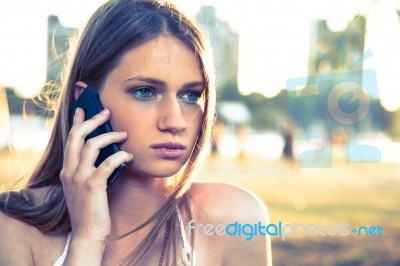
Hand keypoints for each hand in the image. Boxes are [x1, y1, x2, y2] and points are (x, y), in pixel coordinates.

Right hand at [60, 107, 132, 242]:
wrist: (89, 233)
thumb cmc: (91, 209)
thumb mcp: (85, 186)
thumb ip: (90, 169)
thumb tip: (109, 151)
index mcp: (67, 170)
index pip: (70, 139)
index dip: (77, 122)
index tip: (83, 108)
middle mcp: (69, 171)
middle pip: (77, 136)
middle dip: (92, 120)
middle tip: (106, 112)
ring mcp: (79, 178)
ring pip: (92, 145)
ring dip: (110, 136)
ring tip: (124, 134)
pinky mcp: (93, 185)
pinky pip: (107, 163)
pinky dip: (120, 156)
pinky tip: (129, 156)